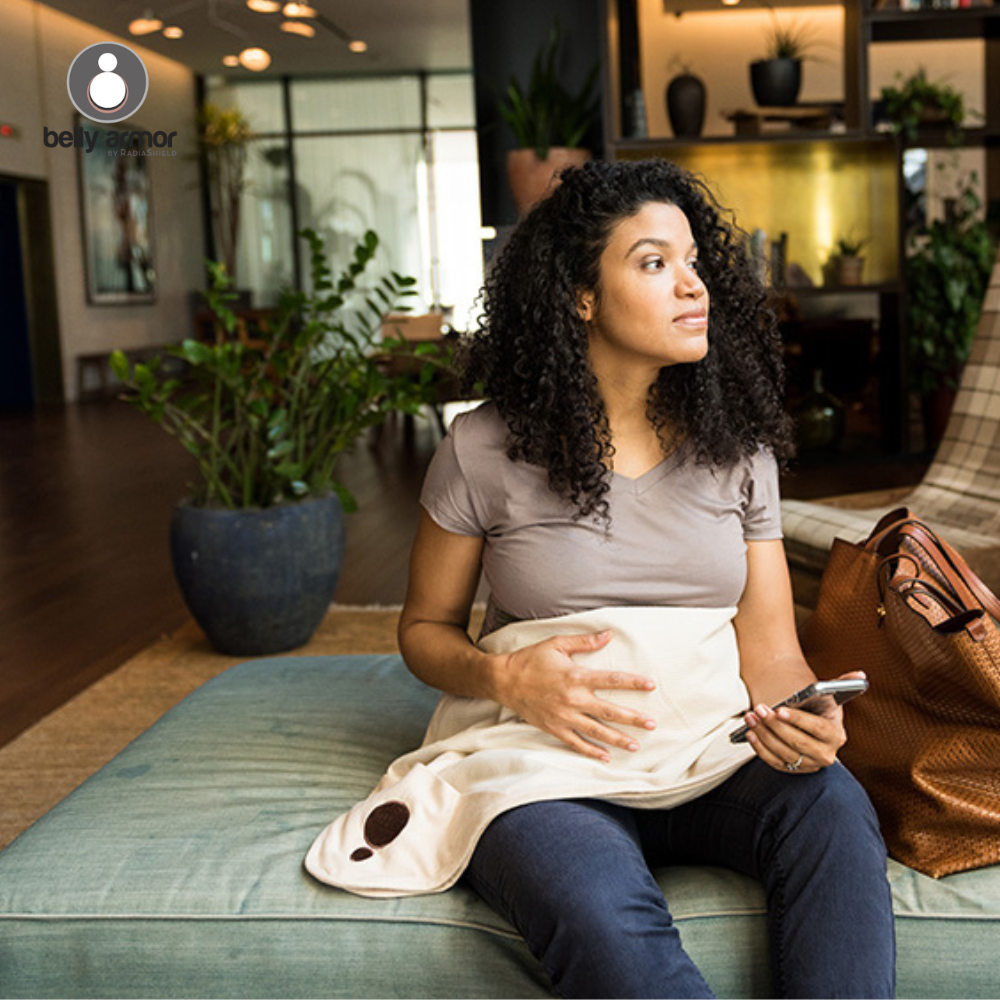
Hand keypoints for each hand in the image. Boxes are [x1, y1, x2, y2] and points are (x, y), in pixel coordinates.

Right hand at [494, 629, 656, 761]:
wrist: (503, 680)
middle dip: (633, 718)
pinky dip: (591, 751)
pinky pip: (576, 743)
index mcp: (576, 676)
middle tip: (652, 724)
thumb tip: (609, 634)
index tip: (651, 685)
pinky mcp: (554, 728)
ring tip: (636, 745)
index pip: (612, 680)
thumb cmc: (531, 659)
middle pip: (609, 711)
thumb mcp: (557, 644)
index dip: (633, 682)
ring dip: (617, 739)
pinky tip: (606, 756)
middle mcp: (573, 699)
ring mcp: (564, 716)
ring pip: (596, 731)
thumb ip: (585, 642)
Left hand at [741, 671, 864, 774]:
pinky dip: (760, 749)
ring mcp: (809, 764)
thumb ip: (843, 684)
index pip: (817, 728)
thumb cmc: (817, 708)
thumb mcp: (830, 696)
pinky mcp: (794, 770)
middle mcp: (826, 754)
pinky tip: (750, 733)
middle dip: (775, 725)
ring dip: (763, 734)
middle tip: (759, 709)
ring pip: (783, 752)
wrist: (808, 724)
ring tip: (751, 717)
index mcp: (836, 735)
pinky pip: (775, 762)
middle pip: (797, 742)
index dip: (797, 720)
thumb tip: (860, 675)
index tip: (779, 709)